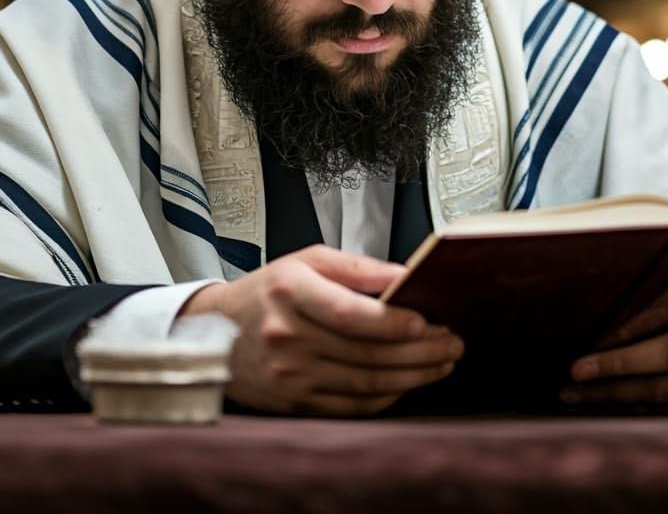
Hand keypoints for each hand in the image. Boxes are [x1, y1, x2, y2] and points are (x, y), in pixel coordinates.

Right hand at [179, 244, 462, 415]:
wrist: (216, 333)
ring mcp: (290, 375)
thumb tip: (405, 276)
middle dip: (419, 351)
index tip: (426, 322)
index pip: (349, 314)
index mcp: (291, 291)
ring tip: (442, 362)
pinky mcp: (295, 403)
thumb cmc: (270, 290)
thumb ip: (357, 268)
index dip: (392, 322)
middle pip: (366, 353)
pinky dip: (387, 396)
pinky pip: (352, 406)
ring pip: (365, 383)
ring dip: (413, 376)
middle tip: (451, 342)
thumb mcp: (307, 261)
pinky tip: (409, 382)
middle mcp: (287, 336)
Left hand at [559, 302, 667, 413]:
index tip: (580, 365)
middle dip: (608, 388)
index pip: (666, 352)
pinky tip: (611, 407)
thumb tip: (614, 320)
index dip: (621, 361)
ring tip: (578, 398)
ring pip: (663, 409)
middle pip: (659, 387)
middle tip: (569, 386)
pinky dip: (640, 414)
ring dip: (616, 404)